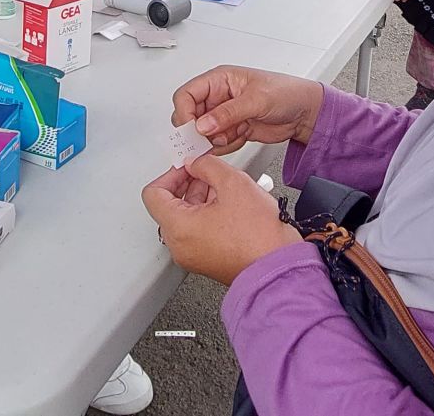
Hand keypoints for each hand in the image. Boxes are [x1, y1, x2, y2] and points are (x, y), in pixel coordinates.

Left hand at [142, 154, 300, 285]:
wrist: (280, 269)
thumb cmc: (260, 237)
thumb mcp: (233, 183)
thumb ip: (207, 166)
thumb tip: (196, 163)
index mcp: (178, 228)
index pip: (153, 193)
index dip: (171, 173)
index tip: (188, 167)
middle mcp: (180, 246)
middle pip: (170, 206)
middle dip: (190, 184)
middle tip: (209, 172)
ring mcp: (193, 256)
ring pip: (186, 218)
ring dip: (202, 198)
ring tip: (226, 188)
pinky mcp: (208, 261)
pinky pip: (199, 232)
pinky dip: (209, 215)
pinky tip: (232, 206)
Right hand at [172, 66, 323, 153]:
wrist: (305, 113)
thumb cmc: (287, 92)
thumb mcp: (256, 100)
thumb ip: (228, 113)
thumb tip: (202, 124)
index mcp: (219, 80)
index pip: (186, 95)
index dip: (185, 113)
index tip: (193, 129)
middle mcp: (218, 97)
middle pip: (190, 117)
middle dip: (199, 131)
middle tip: (212, 137)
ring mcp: (224, 115)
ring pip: (203, 133)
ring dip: (216, 139)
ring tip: (237, 132)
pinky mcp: (232, 129)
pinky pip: (217, 143)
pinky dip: (228, 145)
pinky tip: (243, 135)